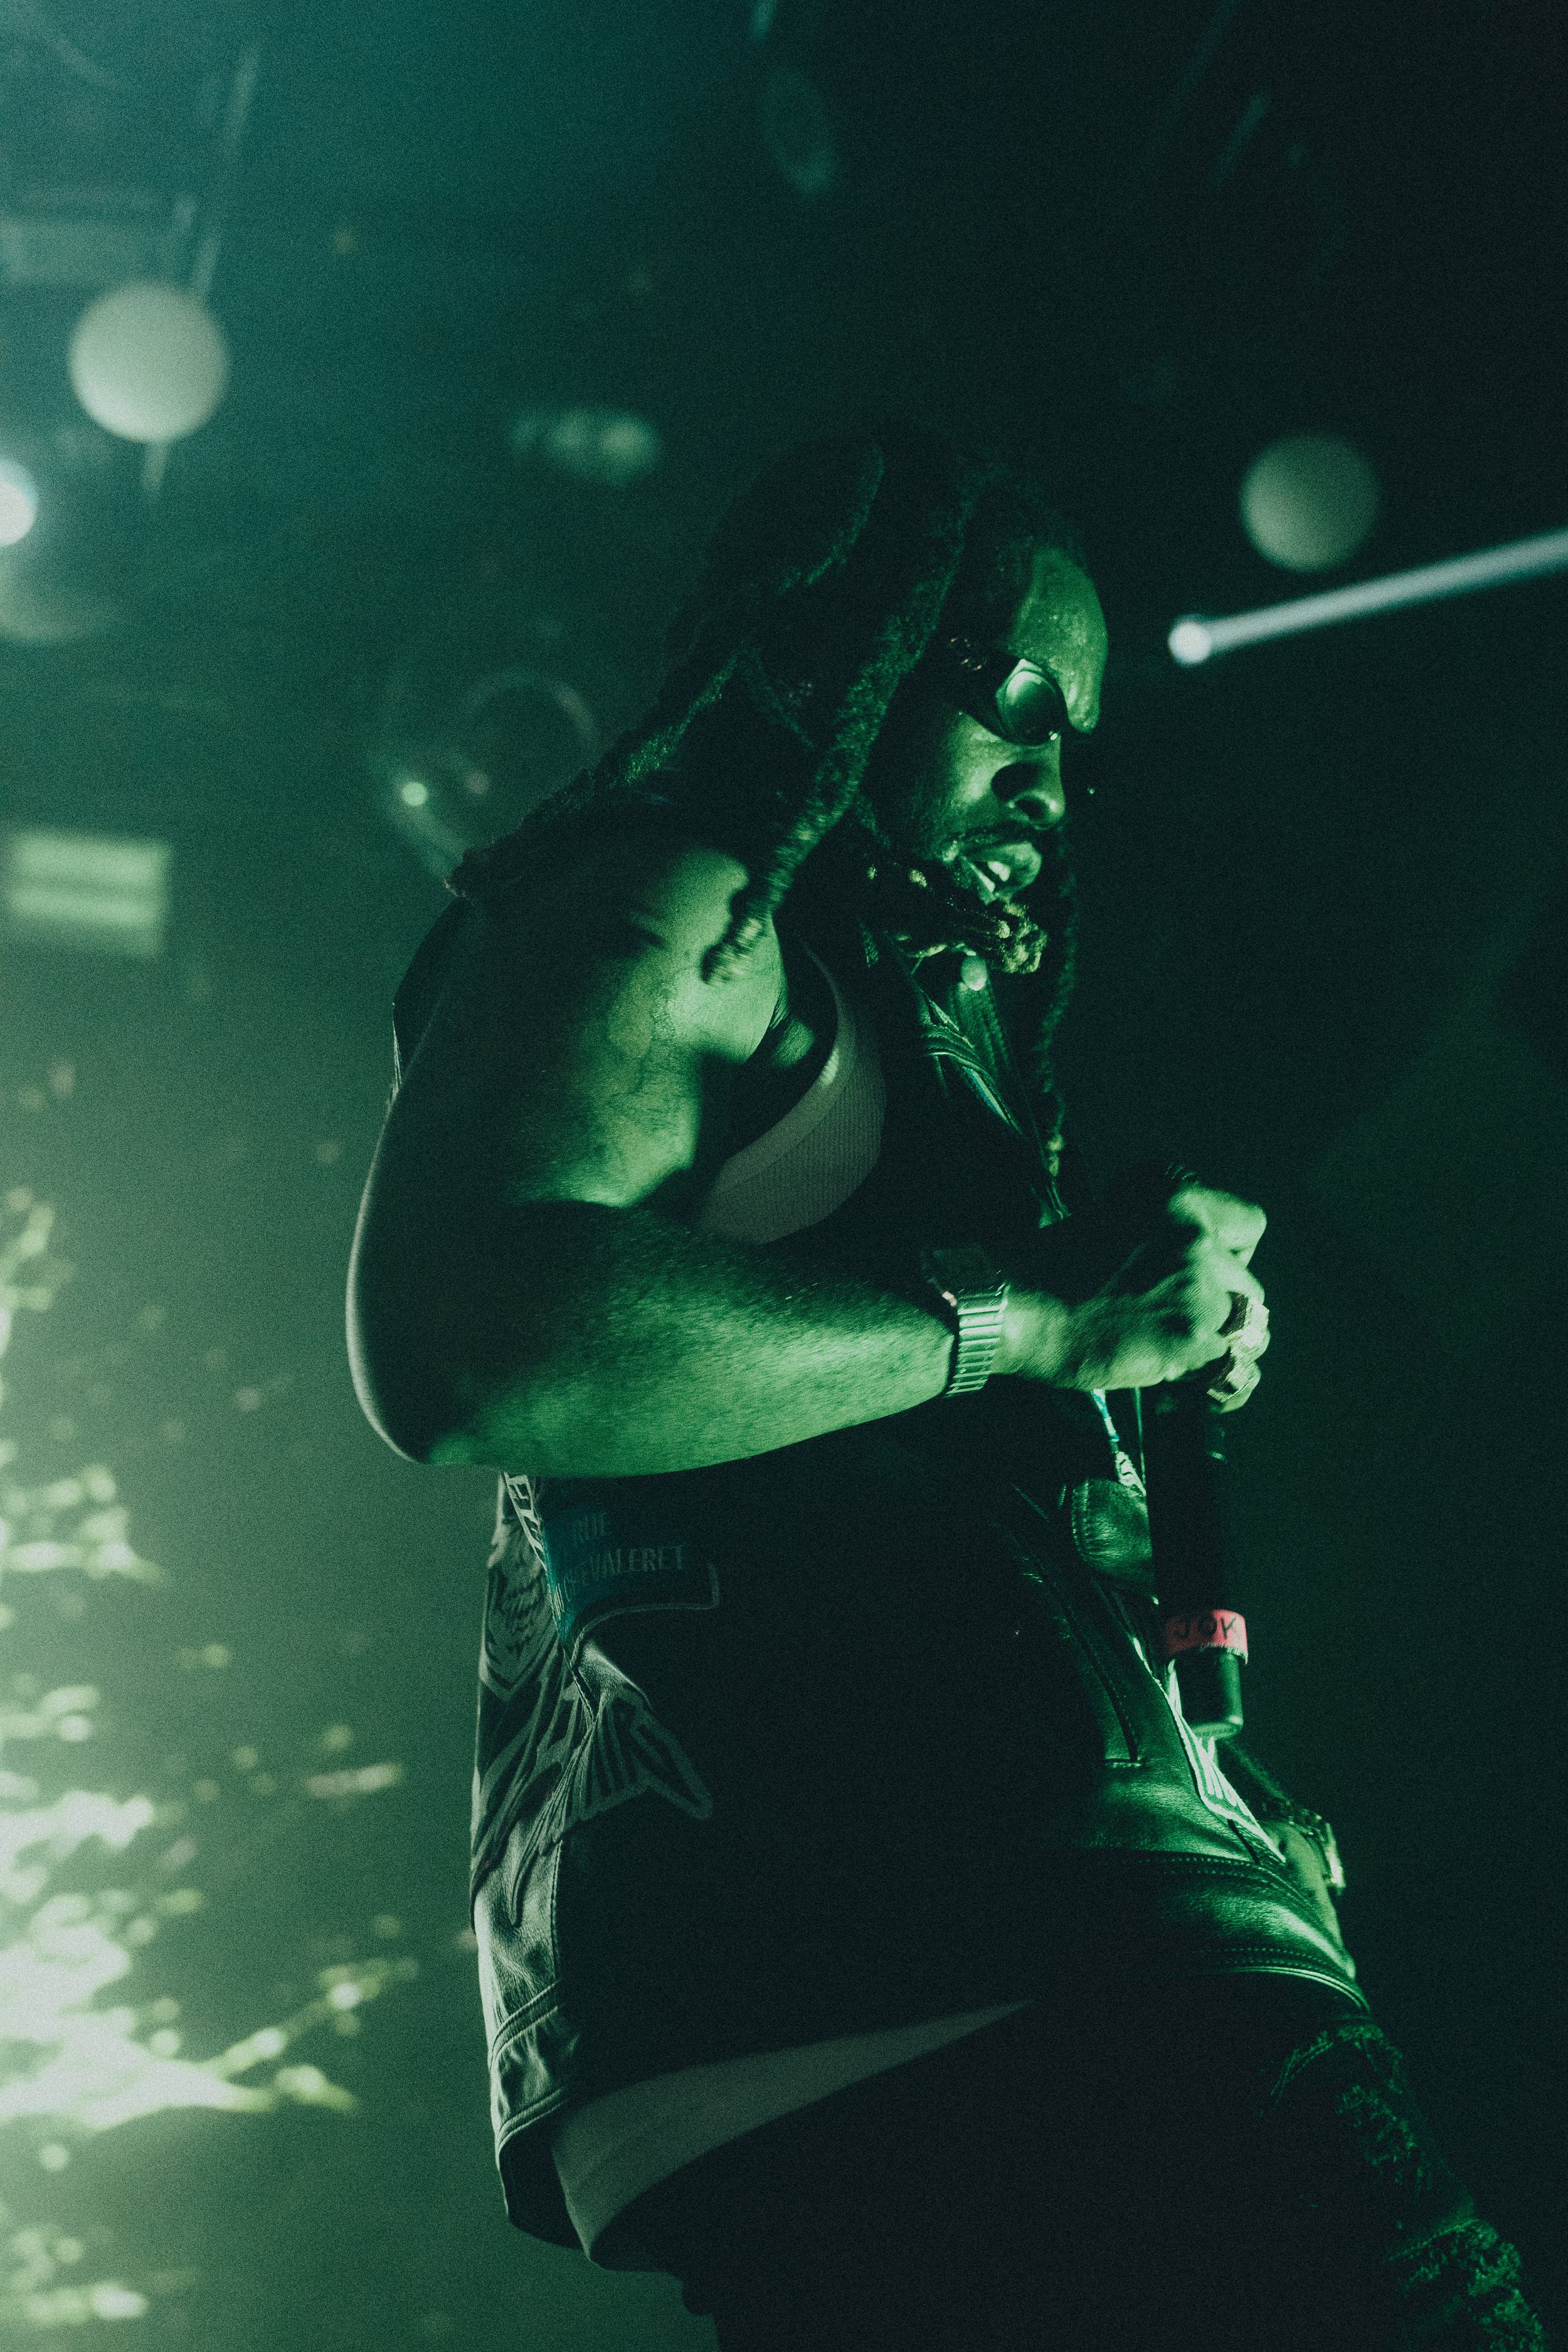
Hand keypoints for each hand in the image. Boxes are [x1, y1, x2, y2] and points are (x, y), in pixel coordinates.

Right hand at [999, 1182, 1269, 1405]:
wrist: (1011, 1305)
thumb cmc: (1043, 1266)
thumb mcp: (1108, 1222)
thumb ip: (1155, 1237)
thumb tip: (1179, 1269)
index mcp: (1177, 1202)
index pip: (1249, 1223)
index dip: (1236, 1253)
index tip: (1209, 1272)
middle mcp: (1196, 1241)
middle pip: (1249, 1287)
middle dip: (1223, 1311)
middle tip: (1183, 1327)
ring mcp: (1197, 1291)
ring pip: (1248, 1331)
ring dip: (1222, 1348)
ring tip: (1190, 1362)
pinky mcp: (1188, 1340)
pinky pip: (1233, 1374)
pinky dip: (1218, 1387)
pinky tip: (1197, 1392)